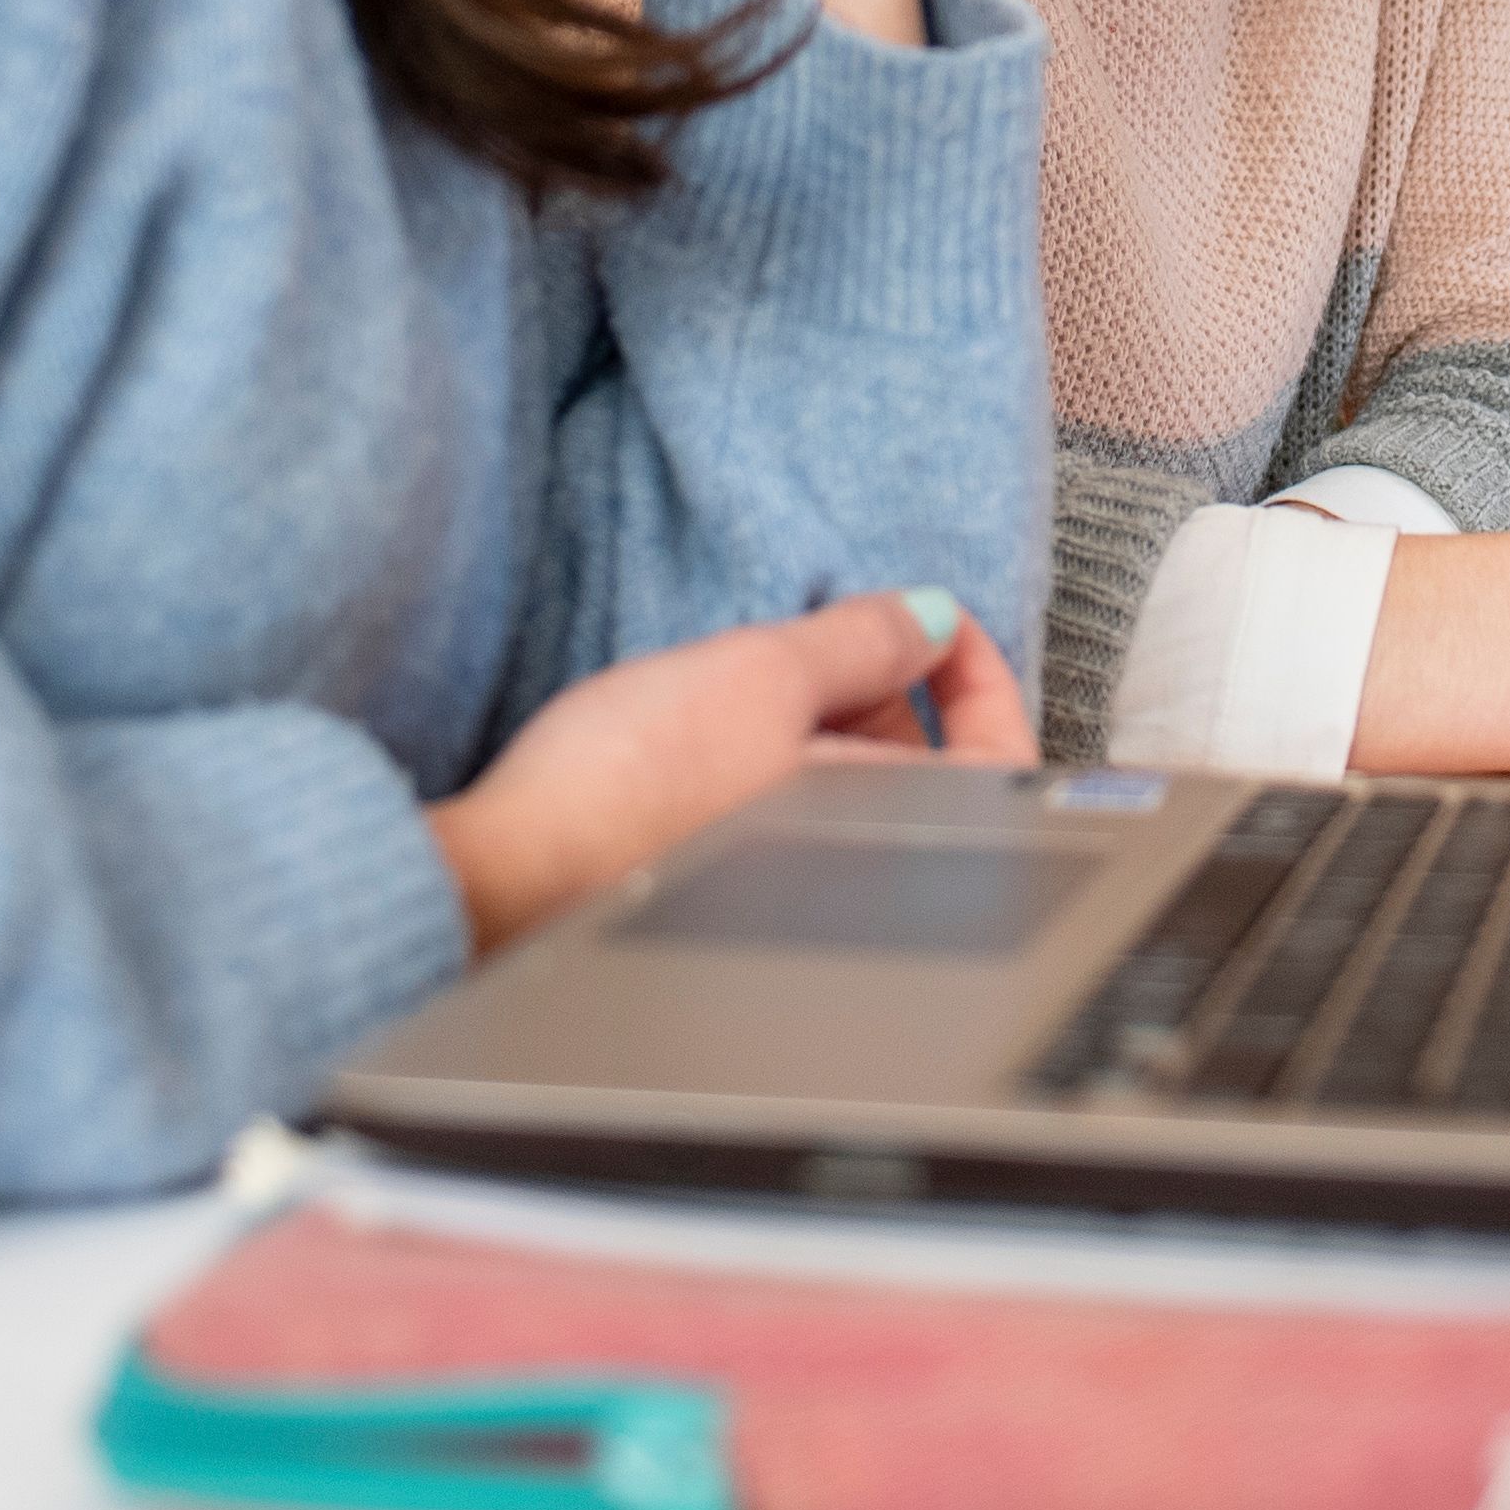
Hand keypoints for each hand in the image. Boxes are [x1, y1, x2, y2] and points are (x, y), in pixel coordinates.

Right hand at [428, 590, 1030, 953]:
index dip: (981, 676)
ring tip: (764, 674)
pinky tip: (720, 730)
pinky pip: (790, 813)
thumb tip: (933, 619)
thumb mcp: (761, 673)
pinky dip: (780, 762)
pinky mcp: (727, 890)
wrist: (512, 873)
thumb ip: (861, 642)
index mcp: (887, 830)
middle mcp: (851, 875)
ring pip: (851, 789)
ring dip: (832, 723)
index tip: (940, 622)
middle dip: (898, 690)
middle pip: (927, 773)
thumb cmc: (632, 790)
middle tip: (841, 634)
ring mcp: (790, 890)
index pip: (997, 760)